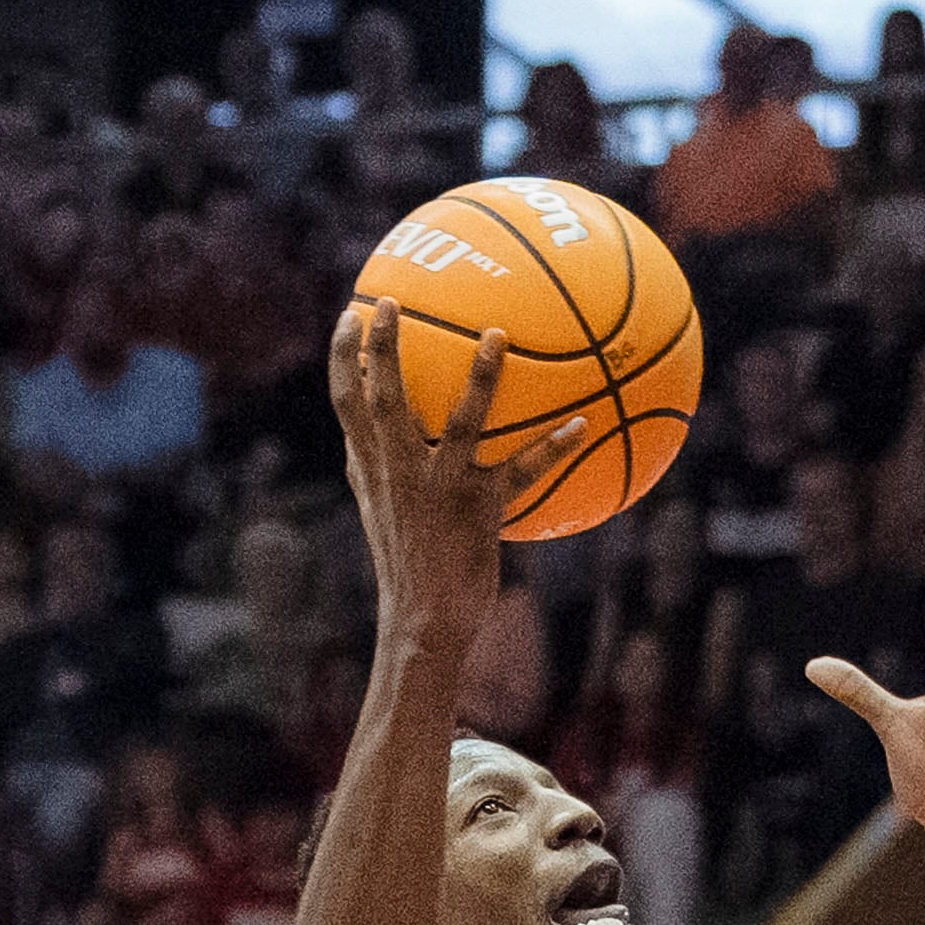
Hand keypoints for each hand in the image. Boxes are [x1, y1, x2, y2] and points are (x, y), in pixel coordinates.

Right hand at [326, 300, 582, 656]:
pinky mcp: (479, 511)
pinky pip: (522, 471)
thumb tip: (370, 432)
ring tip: (497, 334)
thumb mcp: (379, 510)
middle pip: (383, 399)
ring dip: (480, 378)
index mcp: (372, 468)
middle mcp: (399, 472)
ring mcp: (440, 489)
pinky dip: (553, 446)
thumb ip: (375, 467)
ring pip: (458, 424)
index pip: (345, 403)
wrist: (422, 623)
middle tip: (391, 301)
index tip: (351, 314)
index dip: (343, 356)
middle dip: (384, 347)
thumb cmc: (408, 563)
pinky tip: (580, 422)